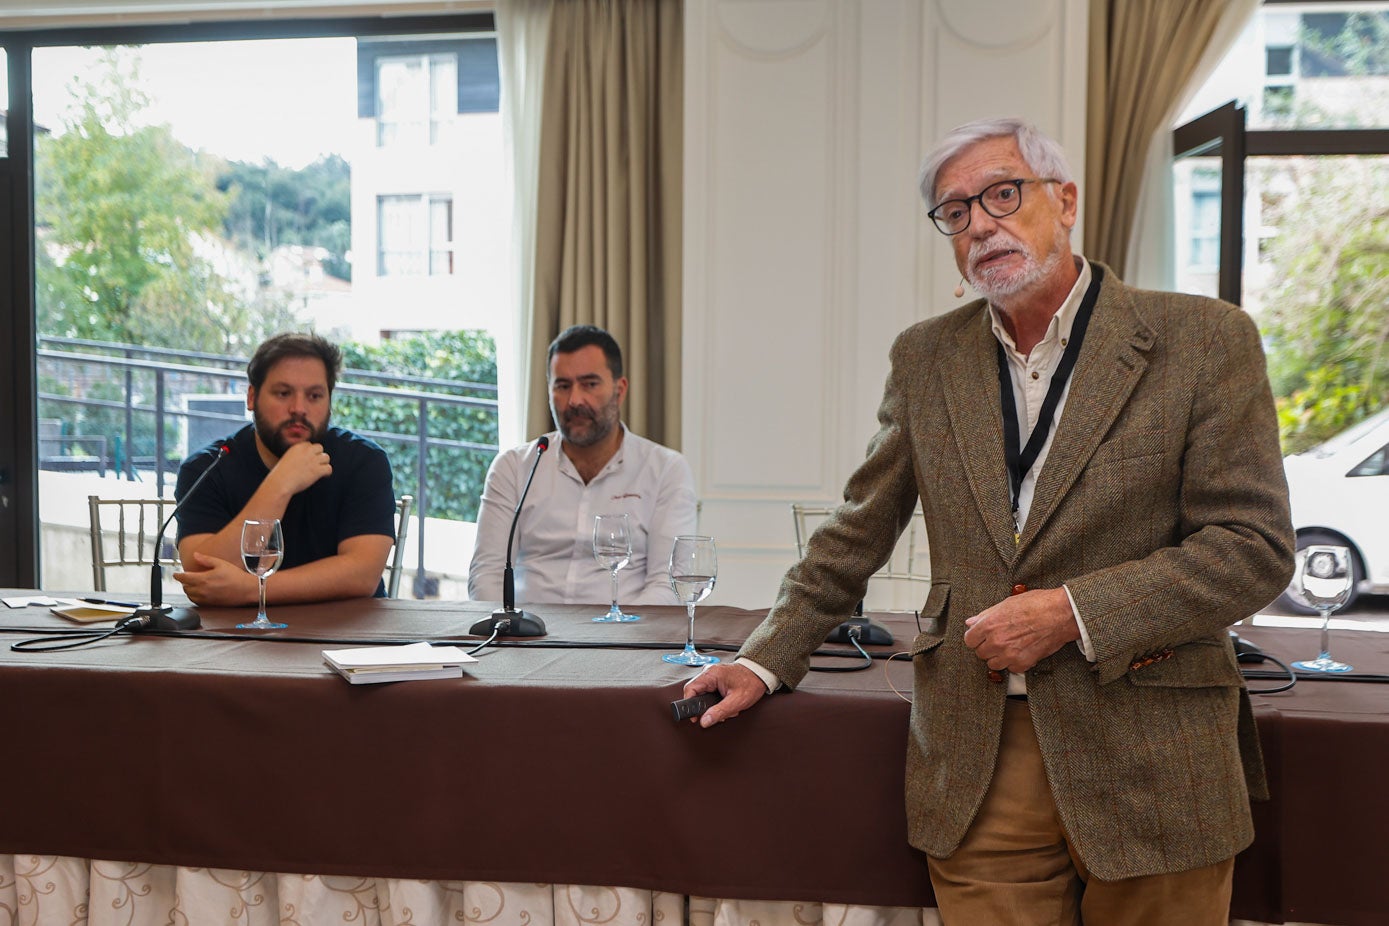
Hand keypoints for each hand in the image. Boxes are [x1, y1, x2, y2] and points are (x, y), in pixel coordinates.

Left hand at [173, 552, 256, 605]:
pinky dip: (194, 597)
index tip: (176, 574)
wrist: (247, 589)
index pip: (184, 578)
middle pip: (185, 587)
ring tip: (192, 585)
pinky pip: (196, 601)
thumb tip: (196, 555)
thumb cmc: (236, 576)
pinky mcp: (210, 604)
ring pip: (189, 595)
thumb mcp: (221, 564)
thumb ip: (206, 559)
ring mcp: (206, 598)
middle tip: (186, 578)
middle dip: (184, 582)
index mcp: (203, 579)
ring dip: (188, 590)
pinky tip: (199, 593)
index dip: (178, 575)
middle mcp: (202, 590)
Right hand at [267, 441, 332, 495]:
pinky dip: (327, 472)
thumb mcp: (286, 459)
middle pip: (320, 447)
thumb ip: (296, 456)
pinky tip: (324, 476)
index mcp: (297, 447)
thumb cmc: (280, 475)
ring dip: (324, 463)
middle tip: (316, 463)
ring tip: (320, 470)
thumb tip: (303, 461)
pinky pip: (329, 468)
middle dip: (318, 455)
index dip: (310, 452)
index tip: (308, 459)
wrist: (280, 482)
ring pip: (326, 457)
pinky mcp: (317, 470)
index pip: (309, 444)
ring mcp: (313, 460)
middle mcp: (306, 451)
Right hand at [682, 663, 766, 727]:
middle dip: (706, 707)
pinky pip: (709, 691)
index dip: (690, 705)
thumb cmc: (751, 683)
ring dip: (713, 704)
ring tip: (726, 707)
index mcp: (711, 674)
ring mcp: (712, 674)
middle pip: (696, 693)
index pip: (690, 689)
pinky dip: (716, 700)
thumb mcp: (736, 701)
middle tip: (717, 714)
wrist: (760, 674)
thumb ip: (719, 712)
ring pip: (703, 694)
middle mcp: (709, 672)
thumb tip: (704, 721)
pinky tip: (726, 702)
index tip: (695, 716)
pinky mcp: (716, 678)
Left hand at [963, 587, 1078, 673]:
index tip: (981, 637)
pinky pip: (1011, 669)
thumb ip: (985, 615)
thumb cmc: (1037, 605)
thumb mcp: (1006, 604)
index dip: (976, 638)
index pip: (969, 640)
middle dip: (988, 648)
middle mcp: (997, 641)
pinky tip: (1021, 651)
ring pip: (993, 664)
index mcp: (989, 625)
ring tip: (1010, 647)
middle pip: (980, 654)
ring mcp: (1009, 654)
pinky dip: (1015, 663)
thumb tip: (971, 622)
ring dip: (999, 657)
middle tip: (999, 640)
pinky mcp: (1023, 663)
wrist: (1061, 614)